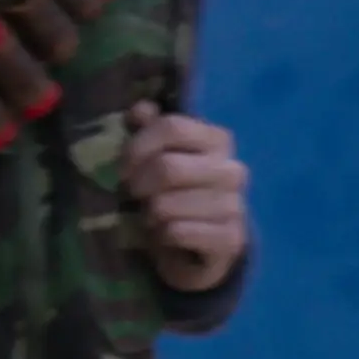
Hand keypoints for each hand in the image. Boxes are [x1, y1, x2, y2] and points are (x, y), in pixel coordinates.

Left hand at [122, 104, 249, 291]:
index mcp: (217, 140)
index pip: (173, 127)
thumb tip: (141, 110)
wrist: (193, 249)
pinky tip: (165, 236)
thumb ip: (147, 128)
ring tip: (151, 218)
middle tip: (133, 196)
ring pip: (167, 204)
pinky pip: (177, 232)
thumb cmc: (170, 194)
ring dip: (149, 214)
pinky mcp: (232, 240)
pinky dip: (161, 236)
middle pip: (168, 167)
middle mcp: (233, 170)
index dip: (138, 146)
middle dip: (138, 184)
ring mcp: (236, 206)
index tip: (122, 167)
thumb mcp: (154, 157)